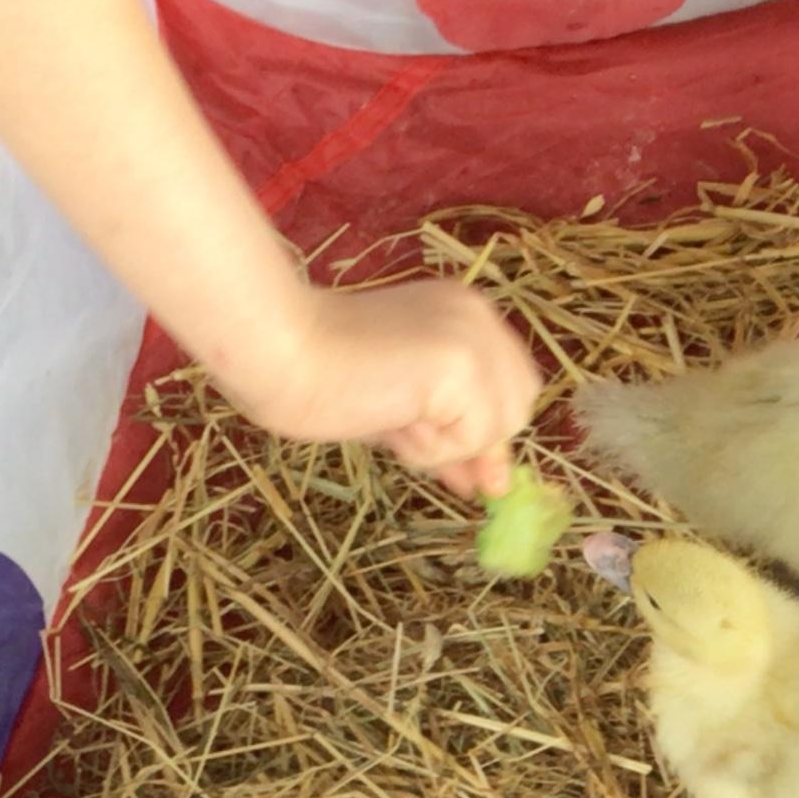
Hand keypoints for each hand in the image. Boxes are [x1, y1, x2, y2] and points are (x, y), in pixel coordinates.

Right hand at [225, 279, 541, 496]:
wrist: (280, 352)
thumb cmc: (321, 375)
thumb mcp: (402, 410)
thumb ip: (448, 436)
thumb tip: (490, 485)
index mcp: (461, 312)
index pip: (509, 383)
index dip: (490, 432)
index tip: (472, 474)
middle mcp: (478, 315)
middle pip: (518, 406)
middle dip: (476, 442)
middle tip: (412, 439)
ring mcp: (475, 336)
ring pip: (499, 427)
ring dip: (445, 445)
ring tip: (390, 418)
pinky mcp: (465, 363)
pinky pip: (474, 437)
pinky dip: (433, 447)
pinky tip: (391, 417)